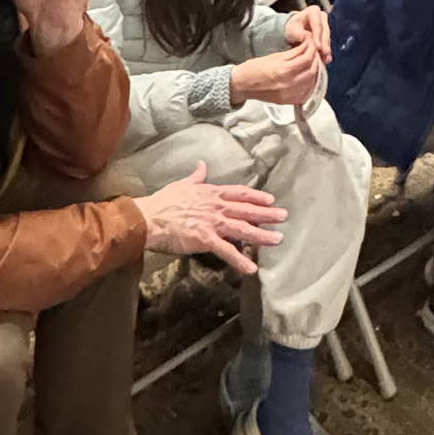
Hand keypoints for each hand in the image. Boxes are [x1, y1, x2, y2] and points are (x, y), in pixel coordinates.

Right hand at [134, 165, 285, 272]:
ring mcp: (213, 223)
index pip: (239, 193)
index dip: (256, 196)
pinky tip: (251, 269)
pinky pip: (226, 251)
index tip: (270, 199)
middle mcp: (216, 207)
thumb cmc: (164, 202)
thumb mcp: (182, 185)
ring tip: (277, 239)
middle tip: (284, 217)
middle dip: (267, 213)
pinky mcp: (206, 239)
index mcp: (211, 194)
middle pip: (247, 210)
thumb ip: (196, 177)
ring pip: (243, 229)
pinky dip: (240, 260)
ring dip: (261, 235)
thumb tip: (201, 165)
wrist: (149, 218)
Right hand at [230, 42, 321, 113]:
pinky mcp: (288, 101)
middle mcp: (288, 83)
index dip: (312, 49)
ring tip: (312, 62)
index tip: (312, 43)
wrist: (242, 85)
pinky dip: (310, 84)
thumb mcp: (274, 56)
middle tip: (313, 52)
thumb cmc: (254, 69)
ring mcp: (289, 94)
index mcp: (283, 70)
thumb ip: (293, 53)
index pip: (306, 58)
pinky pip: (306, 92)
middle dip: (315, 59)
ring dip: (315, 71)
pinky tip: (309, 77)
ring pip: (311, 81)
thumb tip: (307, 46)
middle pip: (312, 70)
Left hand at [286, 4, 331, 67]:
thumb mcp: (292, 30)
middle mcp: (322, 17)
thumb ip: (299, 33)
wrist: (294, 31)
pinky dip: (326, 52)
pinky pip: (328, 43)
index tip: (318, 47)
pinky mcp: (327, 34)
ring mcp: (326, 25)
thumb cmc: (292, 29)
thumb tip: (306, 37)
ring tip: (325, 59)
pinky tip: (326, 60)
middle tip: (324, 54)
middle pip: (325, 31)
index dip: (318, 36)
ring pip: (327, 38)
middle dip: (324, 44)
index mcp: (313, 11)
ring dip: (326, 49)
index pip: (317, 24)